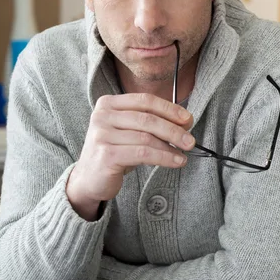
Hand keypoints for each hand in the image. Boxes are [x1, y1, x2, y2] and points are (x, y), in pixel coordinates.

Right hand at [66, 93, 193, 219]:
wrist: (89, 179)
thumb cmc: (114, 152)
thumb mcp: (130, 131)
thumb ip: (151, 122)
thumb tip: (185, 121)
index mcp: (108, 103)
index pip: (145, 100)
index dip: (169, 109)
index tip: (188, 119)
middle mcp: (102, 115)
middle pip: (147, 119)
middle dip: (173, 129)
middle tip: (190, 140)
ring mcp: (102, 135)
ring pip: (146, 137)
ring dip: (170, 146)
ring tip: (183, 154)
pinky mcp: (106, 155)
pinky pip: (143, 153)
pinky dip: (164, 157)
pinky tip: (175, 162)